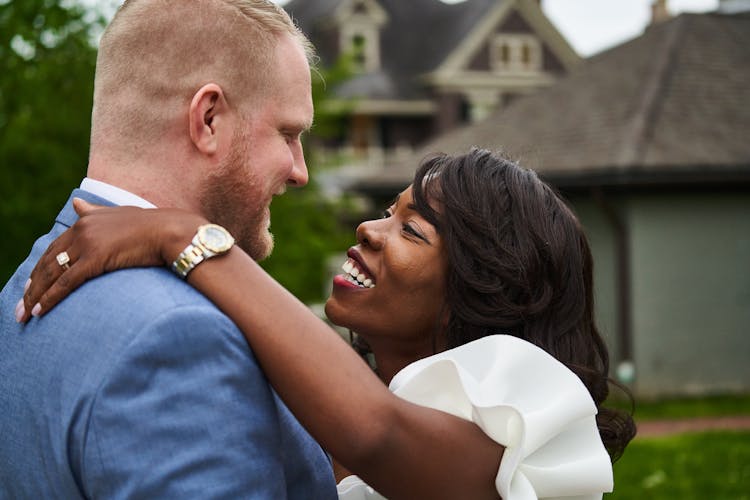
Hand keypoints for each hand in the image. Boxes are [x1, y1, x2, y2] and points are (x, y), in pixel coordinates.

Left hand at [17, 198, 206, 321]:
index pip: (55, 248)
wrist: (172, 231)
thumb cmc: (154, 226)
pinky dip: (50, 298)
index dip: (41, 268)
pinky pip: (66, 282)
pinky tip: (40, 310)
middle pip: (49, 261)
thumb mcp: (120, 214)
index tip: (31, 285)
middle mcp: (82, 229)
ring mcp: (88, 244)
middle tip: (19, 305)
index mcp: (86, 220)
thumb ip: (96, 212)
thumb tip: (77, 203)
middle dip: (32, 285)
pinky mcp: (95, 259)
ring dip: (35, 296)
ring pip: (52, 273)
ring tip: (24, 314)